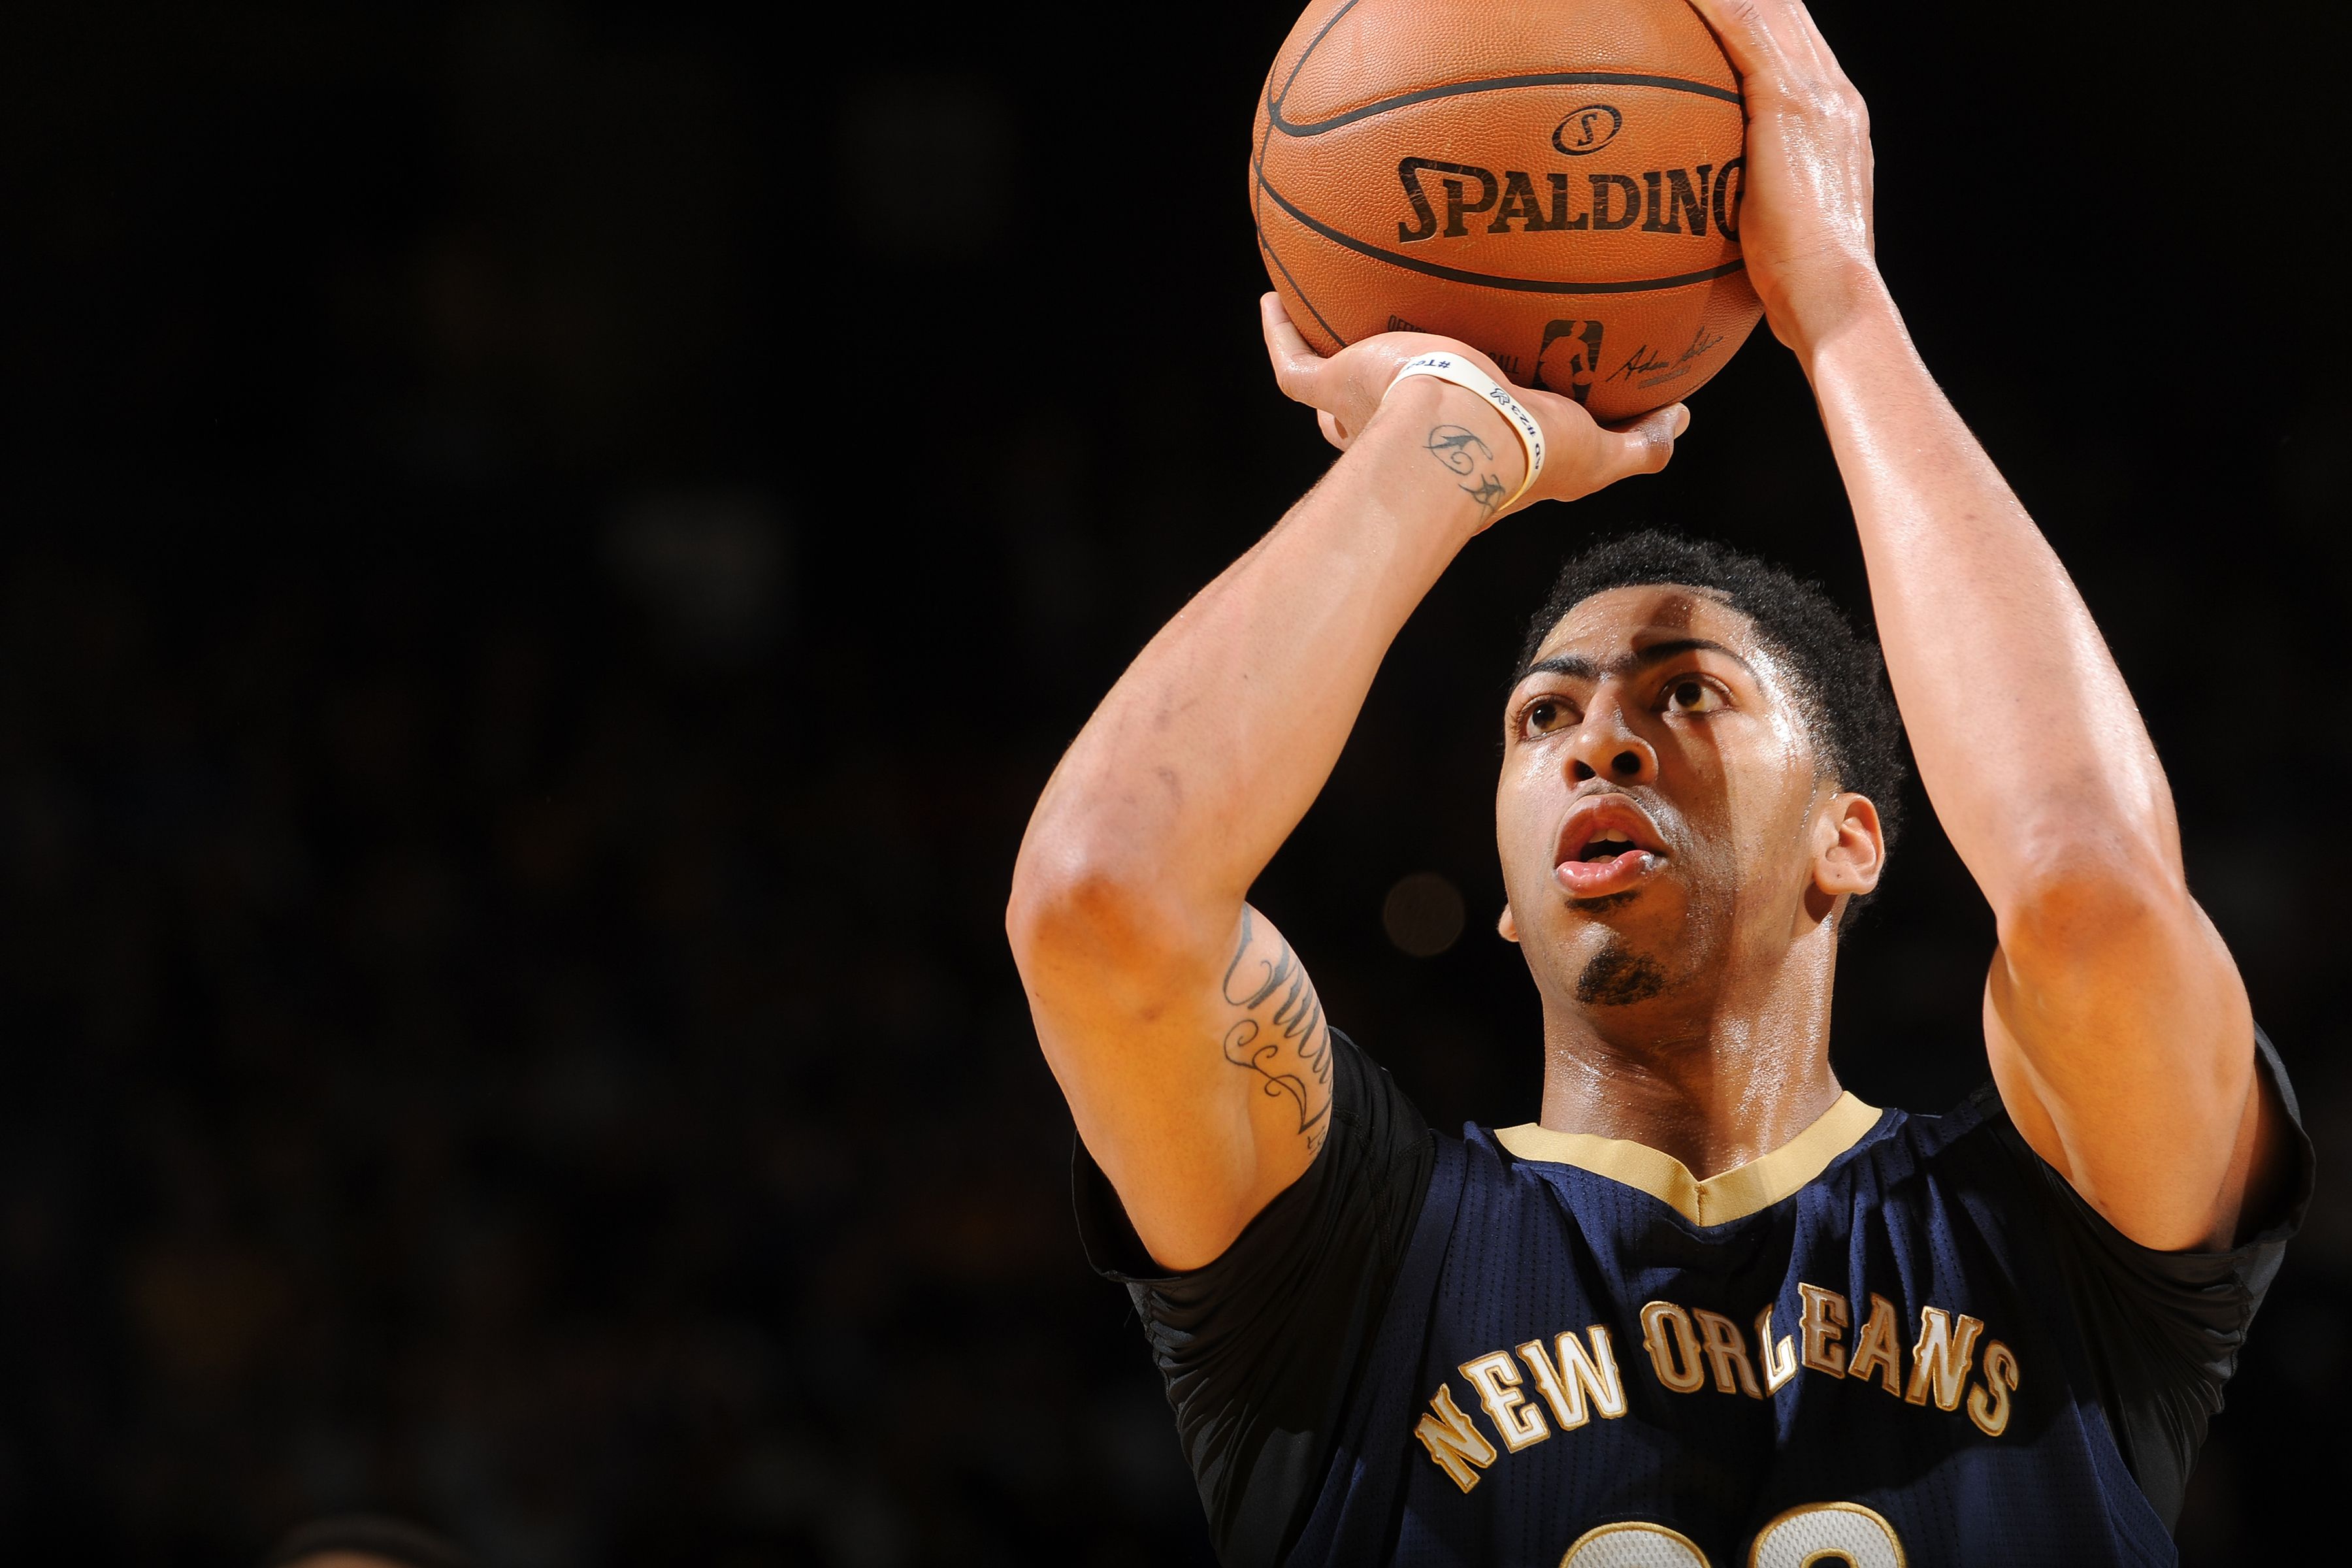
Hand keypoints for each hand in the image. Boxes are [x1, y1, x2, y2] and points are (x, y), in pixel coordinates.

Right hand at [1258, 295, 1686, 520]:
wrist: (1462, 435)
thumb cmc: (1526, 451)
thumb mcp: (1598, 451)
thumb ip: (1640, 442)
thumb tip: (1681, 424)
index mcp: (1460, 452)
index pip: (1450, 447)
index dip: (1452, 432)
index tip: (1466, 407)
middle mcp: (1404, 439)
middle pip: (1380, 431)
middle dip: (1378, 415)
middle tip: (1389, 375)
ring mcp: (1361, 412)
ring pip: (1331, 402)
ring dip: (1328, 370)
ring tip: (1325, 327)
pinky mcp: (1334, 386)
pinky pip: (1291, 361)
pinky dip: (1279, 331)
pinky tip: (1271, 296)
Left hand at [1683, 0, 1884, 355]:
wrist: (1830, 293)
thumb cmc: (1796, 283)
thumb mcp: (1776, 227)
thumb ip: (1754, 203)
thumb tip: (1713, 217)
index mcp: (1836, 118)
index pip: (1797, 47)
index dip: (1765, 16)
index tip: (1722, 12)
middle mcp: (1834, 95)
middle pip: (1787, 15)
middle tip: (1699, 0)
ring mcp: (1817, 94)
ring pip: (1770, 10)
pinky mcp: (1789, 103)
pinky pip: (1746, 30)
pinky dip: (1716, 7)